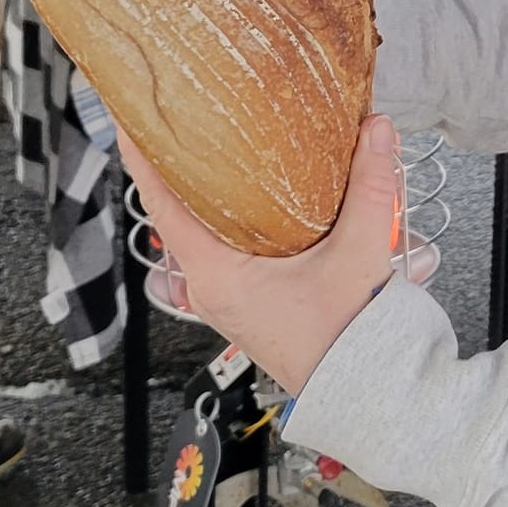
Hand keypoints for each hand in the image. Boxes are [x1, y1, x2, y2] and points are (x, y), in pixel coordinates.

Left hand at [120, 116, 400, 396]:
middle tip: (180, 116)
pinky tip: (252, 193)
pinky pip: (226, 247)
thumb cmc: (349, 342)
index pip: (163, 206)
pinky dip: (232, 215)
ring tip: (212, 145)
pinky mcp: (248, 299)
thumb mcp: (359, 254)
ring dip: (208, 191)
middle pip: (179, 212)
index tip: (131, 120)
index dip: (144, 159)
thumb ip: (371, 187)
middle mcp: (212, 287)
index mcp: (218, 276)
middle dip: (179, 164)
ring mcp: (227, 295)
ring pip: (204, 230)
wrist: (367, 390)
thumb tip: (376, 130)